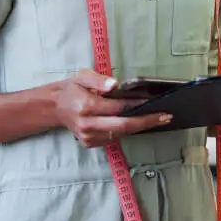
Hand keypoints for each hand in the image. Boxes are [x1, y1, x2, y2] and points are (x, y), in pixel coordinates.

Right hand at [53, 69, 171, 147]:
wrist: (55, 107)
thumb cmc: (71, 89)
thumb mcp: (82, 76)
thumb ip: (99, 80)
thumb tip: (114, 85)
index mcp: (86, 107)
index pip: (118, 108)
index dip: (137, 106)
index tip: (154, 104)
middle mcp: (88, 125)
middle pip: (123, 126)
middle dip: (146, 122)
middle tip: (166, 116)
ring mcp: (88, 137)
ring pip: (120, 134)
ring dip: (140, 127)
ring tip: (157, 118)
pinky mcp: (90, 144)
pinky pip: (113, 138)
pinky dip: (127, 130)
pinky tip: (139, 123)